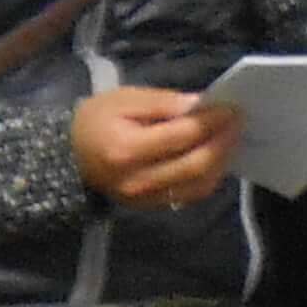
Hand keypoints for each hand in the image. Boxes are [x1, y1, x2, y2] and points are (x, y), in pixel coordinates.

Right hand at [73, 85, 238, 209]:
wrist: (68, 156)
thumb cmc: (95, 120)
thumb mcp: (124, 99)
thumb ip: (164, 103)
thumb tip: (200, 105)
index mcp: (128, 150)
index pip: (181, 136)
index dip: (211, 123)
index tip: (231, 108)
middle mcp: (139, 180)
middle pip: (195, 165)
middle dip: (222, 142)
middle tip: (238, 122)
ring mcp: (146, 199)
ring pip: (198, 185)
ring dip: (221, 161)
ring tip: (231, 137)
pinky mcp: (151, 207)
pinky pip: (190, 195)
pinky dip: (209, 176)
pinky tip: (215, 156)